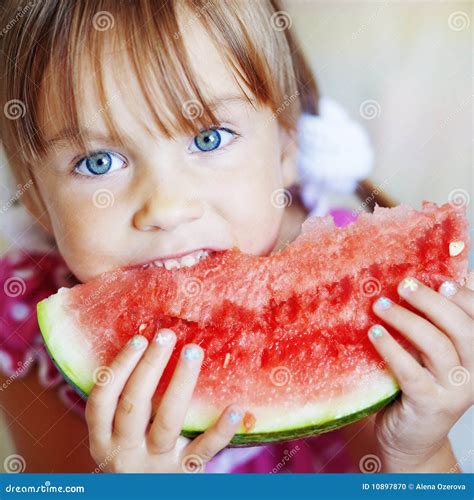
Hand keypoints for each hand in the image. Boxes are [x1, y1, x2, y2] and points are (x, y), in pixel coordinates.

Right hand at [85, 329, 243, 472]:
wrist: (147, 499)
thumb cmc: (137, 457)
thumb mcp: (120, 437)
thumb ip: (125, 404)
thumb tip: (147, 345)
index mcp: (103, 440)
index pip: (102, 399)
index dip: (119, 367)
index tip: (139, 338)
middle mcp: (124, 454)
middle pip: (133, 404)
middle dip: (150, 365)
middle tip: (167, 335)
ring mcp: (155, 466)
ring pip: (167, 421)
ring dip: (180, 382)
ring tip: (193, 351)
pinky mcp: (184, 475)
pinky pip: (203, 450)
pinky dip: (220, 430)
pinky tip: (234, 407)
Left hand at [368, 271, 472, 470]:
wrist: (410, 439)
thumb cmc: (418, 386)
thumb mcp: (431, 353)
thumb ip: (435, 323)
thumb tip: (433, 279)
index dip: (465, 296)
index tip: (440, 280)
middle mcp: (473, 373)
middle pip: (464, 329)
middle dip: (433, 302)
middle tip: (404, 285)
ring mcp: (454, 392)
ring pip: (438, 347)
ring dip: (407, 320)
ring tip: (380, 305)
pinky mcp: (429, 406)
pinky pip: (411, 372)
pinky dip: (392, 349)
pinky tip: (374, 333)